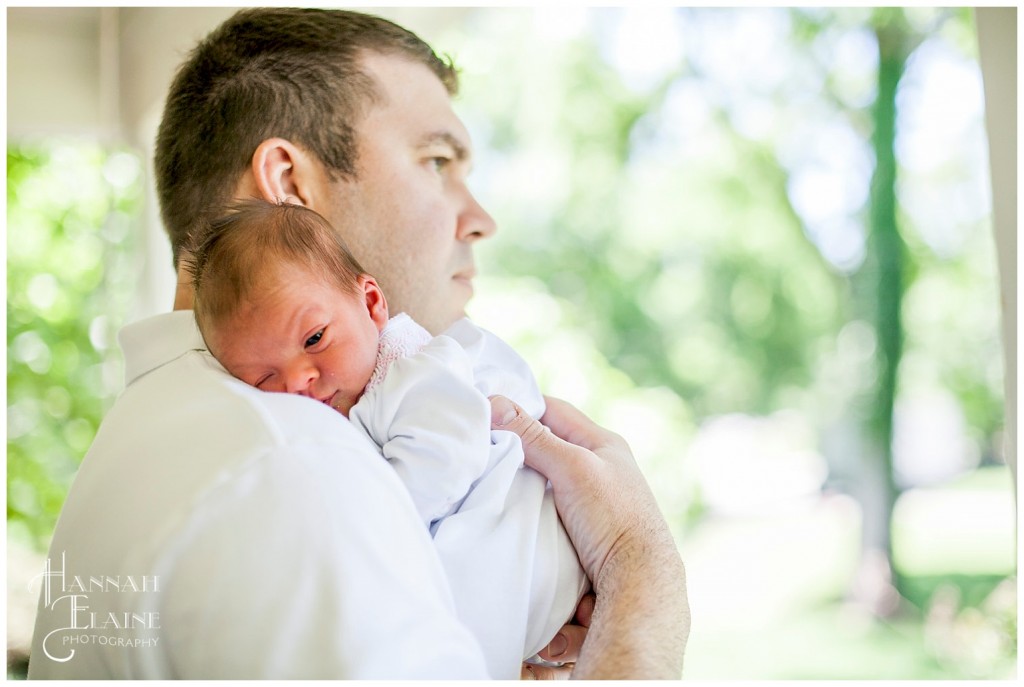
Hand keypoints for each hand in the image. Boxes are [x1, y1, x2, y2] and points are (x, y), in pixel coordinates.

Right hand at [492, 395, 689, 678]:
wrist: (637, 585)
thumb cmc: (613, 518)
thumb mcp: (572, 467)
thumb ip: (533, 437)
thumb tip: (493, 404)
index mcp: (604, 445)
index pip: (553, 411)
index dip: (520, 407)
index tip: (486, 411)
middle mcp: (598, 470)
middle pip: (545, 448)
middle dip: (515, 449)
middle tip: (480, 449)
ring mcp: (589, 503)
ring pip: (541, 482)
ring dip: (518, 484)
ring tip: (488, 481)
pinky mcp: (578, 533)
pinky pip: (544, 513)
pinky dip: (526, 512)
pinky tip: (508, 514)